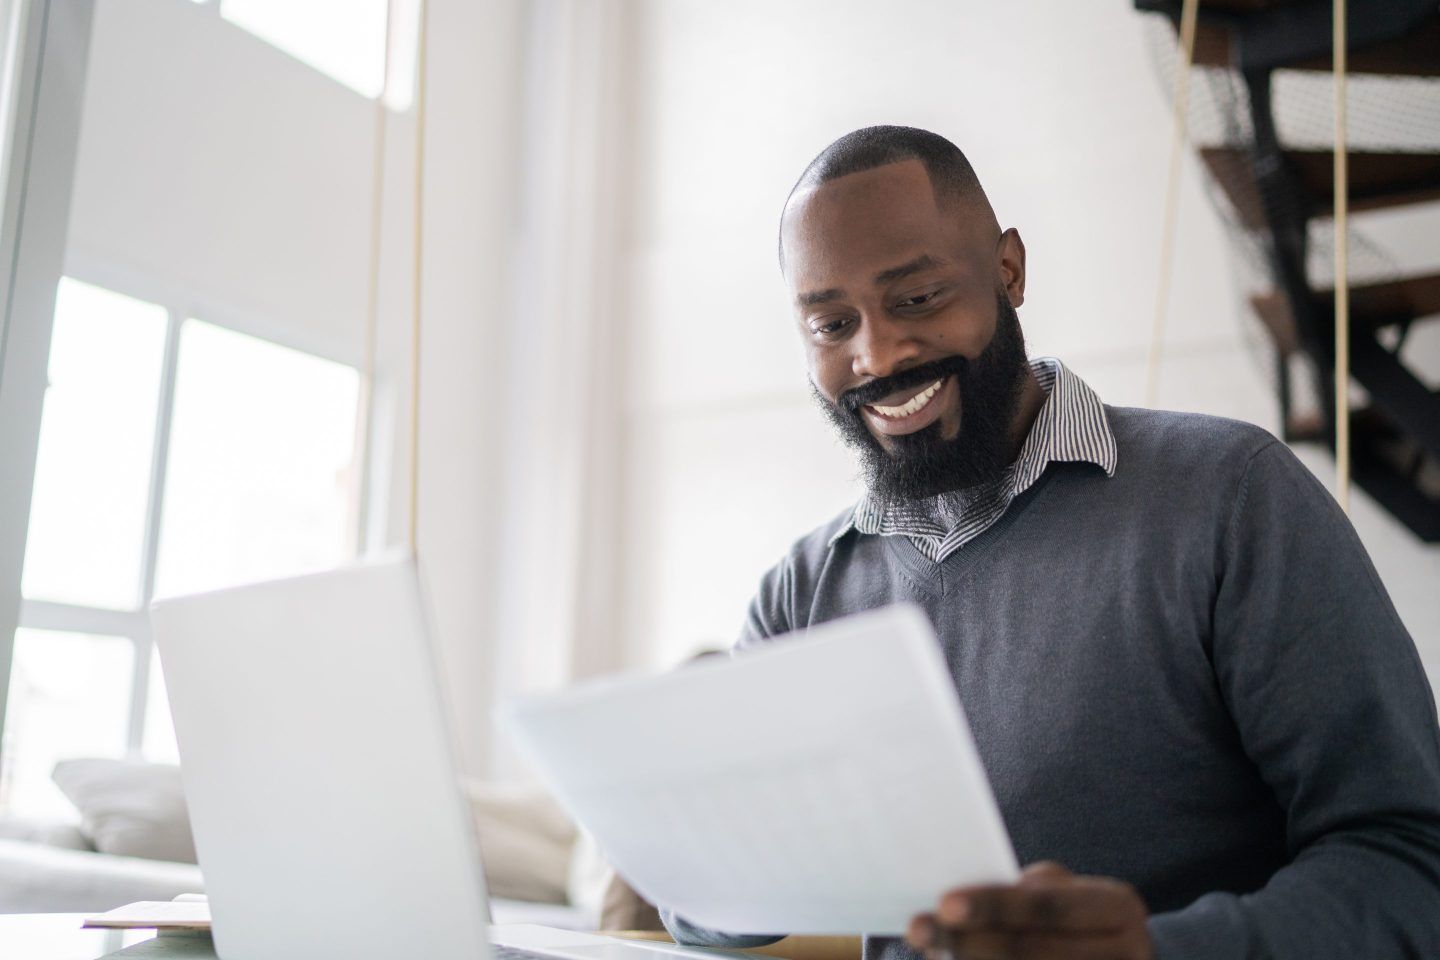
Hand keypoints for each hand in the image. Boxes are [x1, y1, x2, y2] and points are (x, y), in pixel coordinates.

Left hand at [905, 861, 1152, 959]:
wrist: (1120, 955)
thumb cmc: (1073, 916)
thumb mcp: (1061, 891)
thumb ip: (1022, 895)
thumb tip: (954, 910)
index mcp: (1119, 908)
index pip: (1049, 907)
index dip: (995, 906)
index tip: (944, 903)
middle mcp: (1126, 953)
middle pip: (1034, 952)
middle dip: (970, 942)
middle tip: (918, 929)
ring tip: (933, 950)